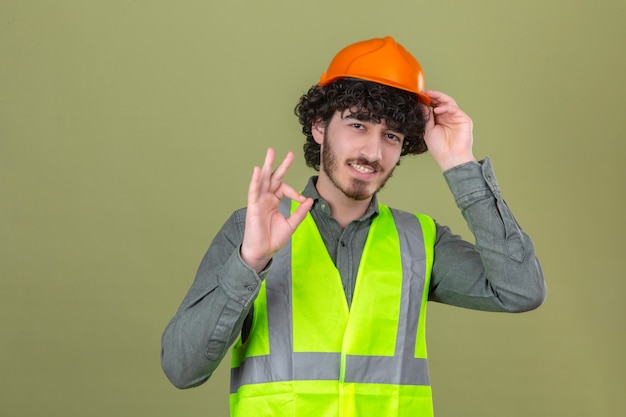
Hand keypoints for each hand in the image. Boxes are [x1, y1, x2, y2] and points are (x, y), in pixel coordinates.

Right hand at [240, 148, 312, 272]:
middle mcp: (266, 198)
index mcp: (274, 201)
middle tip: (290, 153)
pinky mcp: (253, 206)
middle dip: (282, 165)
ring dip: (267, 166)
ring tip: (271, 152)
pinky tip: (259, 170)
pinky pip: (253, 191)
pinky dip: (256, 180)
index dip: (294, 192)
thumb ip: (300, 212)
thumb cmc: (273, 238)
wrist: (263, 251)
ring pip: (263, 180)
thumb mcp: (291, 224)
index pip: (284, 189)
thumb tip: (309, 200)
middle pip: (274, 178)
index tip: (302, 199)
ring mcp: (259, 201)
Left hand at [423, 90, 476, 170]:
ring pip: (449, 102)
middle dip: (433, 96)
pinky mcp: (464, 119)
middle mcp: (448, 117)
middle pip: (442, 101)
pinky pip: (455, 109)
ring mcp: (456, 117)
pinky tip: (437, 110)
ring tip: (430, 97)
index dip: (428, 100)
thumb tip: (422, 104)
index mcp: (440, 120)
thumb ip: (426, 117)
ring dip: (439, 98)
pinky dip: (446, 108)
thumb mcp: (428, 130)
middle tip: (425, 93)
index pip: (434, 105)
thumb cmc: (439, 148)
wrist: (450, 158)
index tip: (420, 95)